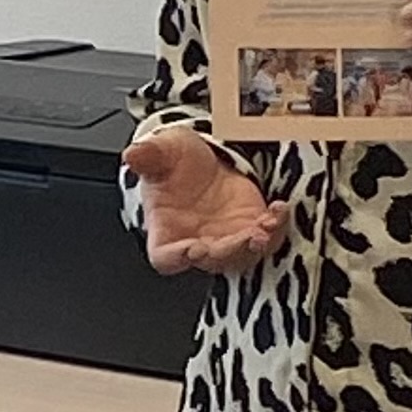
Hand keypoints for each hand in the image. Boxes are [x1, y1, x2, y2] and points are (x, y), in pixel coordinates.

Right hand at [124, 129, 289, 276]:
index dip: (178, 257)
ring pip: (242, 255)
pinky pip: (267, 237)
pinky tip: (279, 209)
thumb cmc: (175, 162)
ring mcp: (225, 239)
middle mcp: (196, 242)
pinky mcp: (250, 227)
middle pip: (211, 260)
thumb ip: (148, 156)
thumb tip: (133, 155)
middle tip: (246, 237)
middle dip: (230, 250)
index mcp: (165, 232)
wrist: (202, 158)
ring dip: (256, 244)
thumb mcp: (161, 151)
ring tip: (267, 224)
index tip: (193, 248)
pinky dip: (276, 227)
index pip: (166, 257)